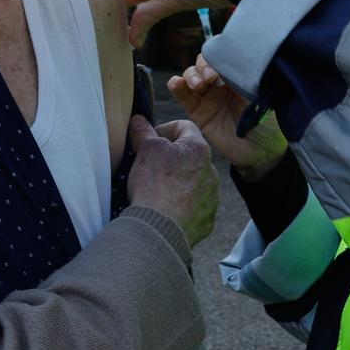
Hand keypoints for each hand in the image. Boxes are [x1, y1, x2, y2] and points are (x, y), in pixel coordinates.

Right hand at [125, 116, 218, 246]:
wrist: (160, 228)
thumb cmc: (155, 185)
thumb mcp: (145, 150)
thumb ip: (143, 132)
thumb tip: (138, 121)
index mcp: (199, 150)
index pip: (184, 127)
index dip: (163, 129)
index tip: (149, 140)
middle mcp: (211, 172)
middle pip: (189, 156)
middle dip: (170, 158)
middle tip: (149, 166)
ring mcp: (211, 198)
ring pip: (193, 183)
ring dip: (178, 183)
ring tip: (156, 191)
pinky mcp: (206, 220)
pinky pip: (194, 207)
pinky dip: (181, 206)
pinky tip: (165, 210)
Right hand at [167, 57, 286, 180]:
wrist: (261, 152)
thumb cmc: (268, 122)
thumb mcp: (261, 95)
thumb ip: (247, 77)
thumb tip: (237, 57)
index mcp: (238, 75)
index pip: (222, 56)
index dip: (217, 55)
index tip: (220, 64)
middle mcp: (222, 84)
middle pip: (204, 63)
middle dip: (203, 66)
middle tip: (210, 77)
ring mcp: (209, 97)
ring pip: (191, 76)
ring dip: (191, 75)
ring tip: (198, 85)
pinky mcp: (198, 113)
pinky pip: (183, 96)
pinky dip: (177, 86)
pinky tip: (176, 83)